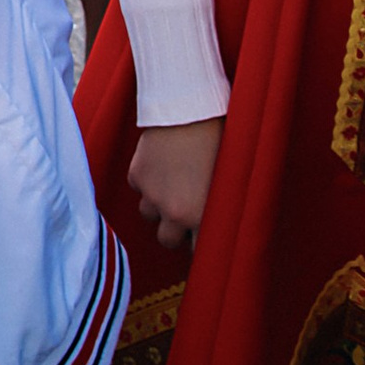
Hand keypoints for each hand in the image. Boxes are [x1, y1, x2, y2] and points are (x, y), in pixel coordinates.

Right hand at [129, 117, 222, 252]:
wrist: (189, 112)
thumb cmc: (219, 143)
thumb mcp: (227, 181)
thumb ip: (218, 209)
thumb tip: (216, 225)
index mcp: (200, 216)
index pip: (198, 252)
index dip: (201, 251)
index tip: (202, 246)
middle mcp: (172, 211)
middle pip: (167, 240)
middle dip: (175, 232)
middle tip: (184, 215)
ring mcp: (151, 194)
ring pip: (149, 214)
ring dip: (158, 205)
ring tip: (172, 185)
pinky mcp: (136, 175)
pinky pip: (139, 188)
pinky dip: (147, 181)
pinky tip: (161, 165)